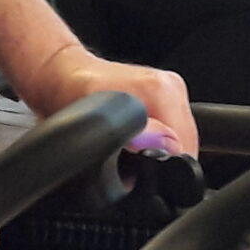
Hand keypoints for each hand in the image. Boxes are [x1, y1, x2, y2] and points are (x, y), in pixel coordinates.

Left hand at [14, 42, 197, 156]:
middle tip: (134, 167)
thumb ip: (131, 132)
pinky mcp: (166, 98)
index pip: (187, 144)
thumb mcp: (96, 119)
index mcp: (162, 90)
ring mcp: (170, 91)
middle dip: (167, 163)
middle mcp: (171, 87)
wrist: (61, 76)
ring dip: (164, 154)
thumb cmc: (71, 95)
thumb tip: (164, 143)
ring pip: (183, 139)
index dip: (170, 168)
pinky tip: (138, 145)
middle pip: (188, 143)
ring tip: (132, 154)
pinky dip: (161, 145)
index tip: (144, 173)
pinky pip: (174, 130)